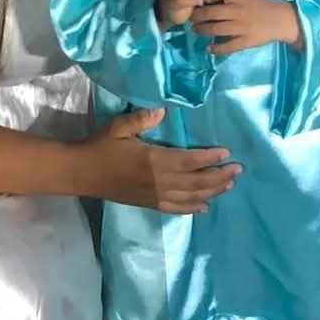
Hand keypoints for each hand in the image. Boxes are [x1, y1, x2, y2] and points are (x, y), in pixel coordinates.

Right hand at [81, 107, 240, 214]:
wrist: (82, 173)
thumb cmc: (101, 146)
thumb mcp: (118, 127)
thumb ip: (140, 119)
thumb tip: (162, 110)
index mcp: (153, 160)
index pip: (189, 161)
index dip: (209, 158)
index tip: (226, 153)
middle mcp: (158, 181)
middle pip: (196, 182)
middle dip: (219, 176)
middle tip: (238, 170)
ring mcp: (154, 195)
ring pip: (190, 197)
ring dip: (212, 192)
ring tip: (229, 185)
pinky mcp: (148, 203)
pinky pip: (175, 209)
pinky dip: (192, 208)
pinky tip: (204, 206)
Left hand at [191, 0, 301, 54]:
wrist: (282, 19)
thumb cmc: (261, 4)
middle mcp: (238, 11)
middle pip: (211, 13)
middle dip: (196, 15)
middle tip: (189, 17)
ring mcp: (242, 27)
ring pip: (215, 29)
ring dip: (201, 30)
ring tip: (195, 29)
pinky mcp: (246, 41)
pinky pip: (227, 46)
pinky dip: (215, 48)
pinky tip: (208, 48)